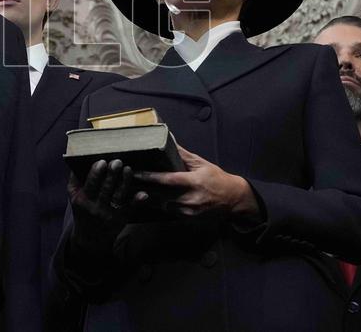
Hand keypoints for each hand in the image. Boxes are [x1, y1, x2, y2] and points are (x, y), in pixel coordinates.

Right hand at [67, 160, 144, 253]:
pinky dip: (137, 201)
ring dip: (124, 182)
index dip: (96, 173)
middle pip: (105, 189)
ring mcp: (110, 213)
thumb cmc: (82, 210)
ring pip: (119, 196)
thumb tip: (78, 159)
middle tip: (117, 162)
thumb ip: (74, 180)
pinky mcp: (122, 217)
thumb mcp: (73, 197)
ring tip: (128, 169)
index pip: (90, 185)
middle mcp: (96, 207)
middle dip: (112, 175)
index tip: (102, 161)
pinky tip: (143, 193)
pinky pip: (130, 208)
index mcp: (83, 199)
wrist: (90, 238)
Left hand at [135, 145, 258, 220]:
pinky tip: (148, 199)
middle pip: (159, 195)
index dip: (149, 177)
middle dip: (143, 189)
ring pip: (161, 206)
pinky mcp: (187, 219)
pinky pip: (168, 212)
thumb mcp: (202, 164)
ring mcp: (188, 212)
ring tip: (133, 189)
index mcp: (193, 182)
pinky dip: (158, 205)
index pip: (167, 180)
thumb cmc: (217, 179)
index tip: (135, 172)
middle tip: (127, 182)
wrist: (233, 200)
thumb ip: (184, 155)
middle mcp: (189, 199)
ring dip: (148, 198)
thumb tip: (169, 141)